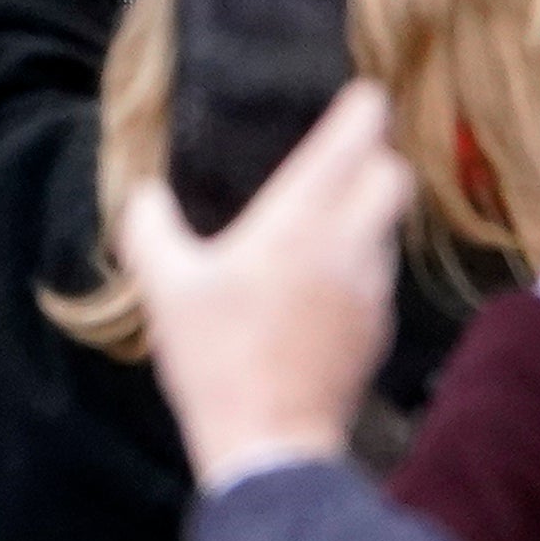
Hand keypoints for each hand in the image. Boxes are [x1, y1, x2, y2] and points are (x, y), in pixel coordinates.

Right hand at [110, 80, 407, 486]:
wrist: (270, 444)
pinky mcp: (379, 328)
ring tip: (323, 222)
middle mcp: (350, 243)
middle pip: (394, 174)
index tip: (355, 96)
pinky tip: (321, 281)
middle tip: (340, 160)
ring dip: (367, 213)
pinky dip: (361, 262)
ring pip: (390, 225)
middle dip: (375, 158)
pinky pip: (380, 273)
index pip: (359, 137)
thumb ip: (150, 227)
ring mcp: (372, 287)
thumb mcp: (165, 288)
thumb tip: (145, 193)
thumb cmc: (217, 359)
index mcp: (301, 219)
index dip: (364, 107)